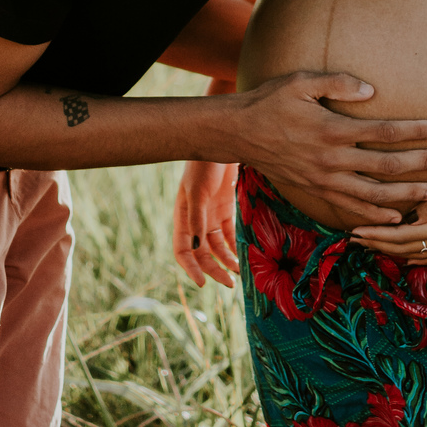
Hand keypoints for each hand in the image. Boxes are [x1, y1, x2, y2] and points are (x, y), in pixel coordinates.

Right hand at [173, 159, 238, 288]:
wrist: (223, 143)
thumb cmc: (204, 164)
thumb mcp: (198, 191)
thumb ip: (196, 219)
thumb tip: (195, 247)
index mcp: (182, 217)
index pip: (182, 250)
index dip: (190, 268)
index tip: (203, 283)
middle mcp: (196, 220)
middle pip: (202, 252)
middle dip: (214, 269)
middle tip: (230, 283)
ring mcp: (211, 215)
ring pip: (217, 246)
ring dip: (226, 260)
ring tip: (239, 273)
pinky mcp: (226, 209)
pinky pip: (230, 234)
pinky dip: (235, 246)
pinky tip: (243, 256)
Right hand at [229, 72, 426, 222]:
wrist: (239, 133)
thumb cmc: (271, 101)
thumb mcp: (300, 82)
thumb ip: (336, 83)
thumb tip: (371, 89)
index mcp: (332, 130)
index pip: (383, 132)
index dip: (414, 130)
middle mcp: (332, 160)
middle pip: (386, 167)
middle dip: (422, 165)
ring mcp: (324, 181)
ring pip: (374, 195)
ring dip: (406, 195)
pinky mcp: (316, 192)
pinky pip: (351, 209)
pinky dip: (376, 215)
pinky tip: (396, 217)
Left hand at [350, 165, 426, 264]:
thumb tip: (409, 219)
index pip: (401, 236)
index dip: (376, 235)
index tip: (355, 231)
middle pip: (405, 249)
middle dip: (377, 245)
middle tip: (353, 240)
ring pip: (417, 256)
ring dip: (392, 252)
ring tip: (372, 247)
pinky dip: (414, 257)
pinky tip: (407, 255)